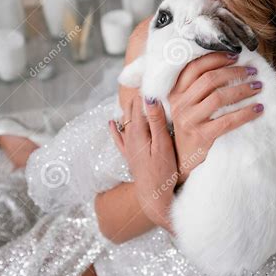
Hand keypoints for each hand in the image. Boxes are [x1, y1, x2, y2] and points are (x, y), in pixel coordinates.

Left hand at [109, 94, 177, 231]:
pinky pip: (119, 138)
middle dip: (138, 96)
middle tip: (147, 81)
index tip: (154, 76)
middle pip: (131, 110)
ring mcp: (128, 148)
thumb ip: (156, 121)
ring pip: (126, 121)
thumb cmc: (163, 173)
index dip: (146, 89)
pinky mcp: (130, 157)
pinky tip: (112, 122)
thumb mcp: (163, 145)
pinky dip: (115, 128)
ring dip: (130, 108)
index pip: (139, 103)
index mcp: (138, 132)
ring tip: (134, 94)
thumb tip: (149, 98)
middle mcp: (129, 138)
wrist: (155, 199)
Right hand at [169, 51, 263, 182]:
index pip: (194, 67)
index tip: (235, 55)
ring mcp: (189, 121)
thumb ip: (196, 87)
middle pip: (209, 79)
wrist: (180, 159)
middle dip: (234, 72)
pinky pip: (228, 120)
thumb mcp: (185, 105)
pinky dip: (246, 113)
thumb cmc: (190, 126)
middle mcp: (180, 104)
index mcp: (176, 93)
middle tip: (252, 71)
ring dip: (242, 89)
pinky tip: (258, 109)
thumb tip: (227, 64)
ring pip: (219, 97)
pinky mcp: (202, 136)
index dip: (216, 58)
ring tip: (258, 86)